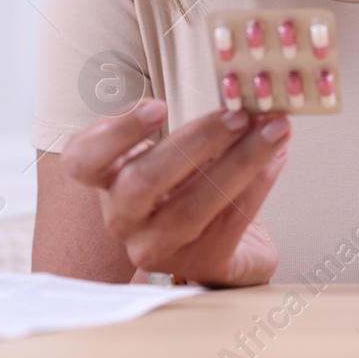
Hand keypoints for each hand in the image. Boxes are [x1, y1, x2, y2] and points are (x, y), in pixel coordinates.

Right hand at [60, 98, 290, 286]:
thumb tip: (242, 94)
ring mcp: (157, 246)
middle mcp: (122, 217)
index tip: (157, 106)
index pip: (83, 161)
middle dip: (196, 142)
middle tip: (238, 114)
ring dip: (239, 162)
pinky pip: (230, 221)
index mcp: (105, 180)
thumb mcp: (174, 151)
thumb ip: (194, 126)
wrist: (214, 242)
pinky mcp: (200, 263)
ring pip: (192, 206)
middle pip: (142, 183)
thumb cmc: (186, 185)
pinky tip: (275, 157)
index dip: (116, 133)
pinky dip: (257, 183)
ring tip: (272, 130)